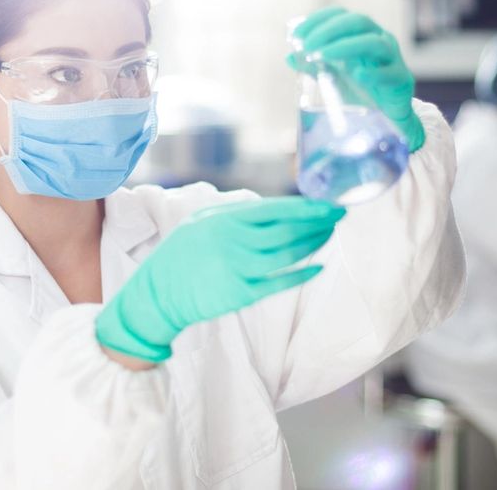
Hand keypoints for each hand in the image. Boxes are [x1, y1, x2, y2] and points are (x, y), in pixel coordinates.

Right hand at [96, 197, 344, 362]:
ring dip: (312, 244)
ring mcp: (236, 269)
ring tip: (329, 235)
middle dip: (316, 222)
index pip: (275, 209)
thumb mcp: (202, 221)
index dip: (306, 206)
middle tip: (338, 215)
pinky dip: (300, 275)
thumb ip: (236, 214)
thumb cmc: (183, 253)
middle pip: (286, 231)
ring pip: (286, 255)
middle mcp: (232, 242)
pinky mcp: (239, 294)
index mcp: (223, 219)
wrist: (157, 292)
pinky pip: (278, 284)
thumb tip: (276, 209)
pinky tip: (318, 267)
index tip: (328, 202)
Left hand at [286, 7, 423, 151]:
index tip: (297, 34)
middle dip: (329, 30)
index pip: (341, 15)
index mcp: (362, 34)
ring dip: (345, 47)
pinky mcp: (401, 79)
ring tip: (322, 57)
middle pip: (358, 22)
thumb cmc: (362, 90)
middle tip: (307, 46)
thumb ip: (314, 66)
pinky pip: (389, 72)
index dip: (318, 20)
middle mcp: (379, 39)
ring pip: (374, 43)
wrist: (389, 116)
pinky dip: (373, 73)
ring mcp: (392, 57)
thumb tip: (289, 57)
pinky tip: (357, 76)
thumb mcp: (334, 76)